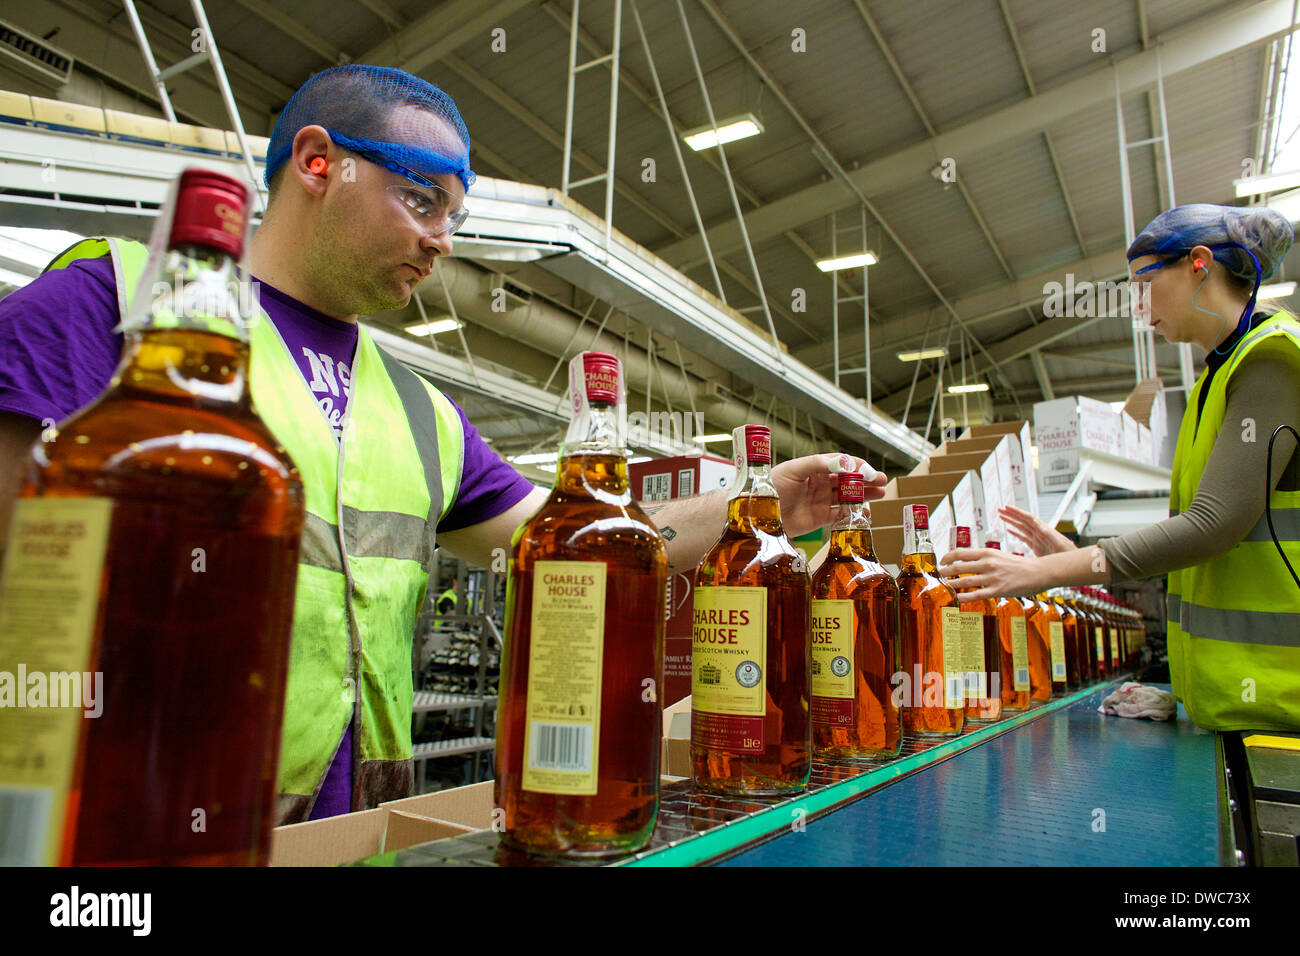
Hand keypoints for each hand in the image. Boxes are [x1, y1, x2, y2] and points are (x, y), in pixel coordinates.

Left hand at [772, 453, 886, 538]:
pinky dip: (854, 514)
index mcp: (814, 468)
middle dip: (866, 479)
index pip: (841, 463)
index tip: (869, 470)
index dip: (856, 465)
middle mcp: (819, 483)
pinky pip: (841, 515)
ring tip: (881, 493)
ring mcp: (821, 500)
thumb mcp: (792, 470)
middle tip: (882, 480)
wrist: (758, 514)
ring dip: (865, 495)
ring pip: (848, 496)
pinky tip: (866, 513)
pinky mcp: (820, 518)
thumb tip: (842, 461)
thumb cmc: (770, 487)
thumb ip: (816, 464)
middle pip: (848, 479)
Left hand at [936, 547, 1048, 602]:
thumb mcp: (999, 555)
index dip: (947, 557)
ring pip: (964, 581)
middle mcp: (987, 563)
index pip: (960, 552)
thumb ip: (983, 558)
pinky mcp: (998, 590)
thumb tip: (967, 561)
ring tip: (946, 585)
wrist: (1038, 572)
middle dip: (946, 571)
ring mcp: (992, 577)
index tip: (942, 561)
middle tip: (940, 574)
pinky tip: (958, 598)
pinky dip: (964, 597)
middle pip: (958, 567)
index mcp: (987, 552)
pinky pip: (976, 594)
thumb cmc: (1019, 564)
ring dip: (952, 584)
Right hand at [998, 505, 1075, 555]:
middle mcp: (1039, 532)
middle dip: (1011, 514)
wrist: (1071, 563)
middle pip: (1023, 520)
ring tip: (1002, 516)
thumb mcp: (1060, 544)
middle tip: (1000, 509)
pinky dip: (1016, 533)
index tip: (1008, 507)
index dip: (1017, 512)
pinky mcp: (1036, 546)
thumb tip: (1040, 526)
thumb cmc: (1068, 554)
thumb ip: (1050, 535)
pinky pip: (1023, 537)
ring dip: (1012, 522)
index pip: (1028, 517)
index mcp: (1044, 530)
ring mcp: (1037, 539)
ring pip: (1021, 527)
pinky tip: (1010, 530)